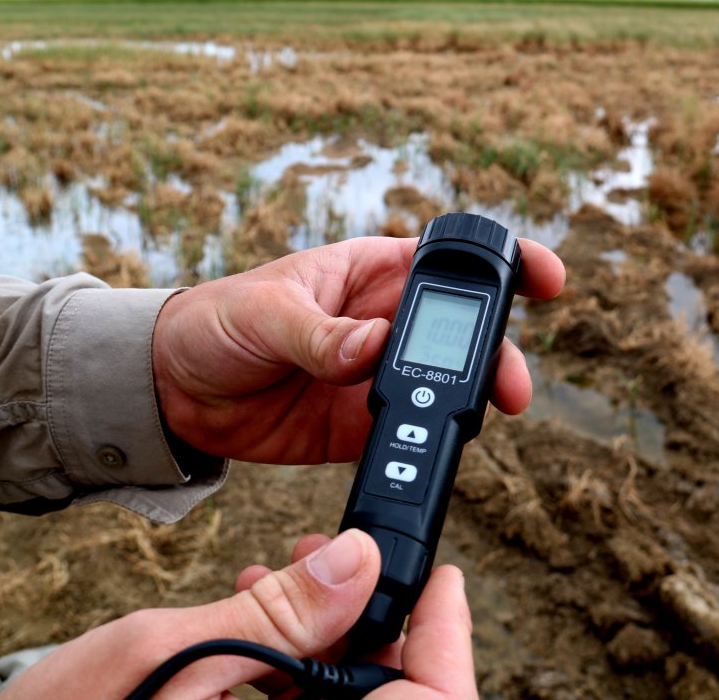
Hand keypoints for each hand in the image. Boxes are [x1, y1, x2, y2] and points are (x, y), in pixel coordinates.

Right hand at [0, 529, 477, 699]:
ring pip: (337, 698)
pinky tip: (249, 610)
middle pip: (384, 694)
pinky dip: (281, 661)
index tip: (440, 577)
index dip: (446, 641)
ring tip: (275, 573)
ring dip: (318, 634)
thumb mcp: (161, 657)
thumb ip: (269, 617)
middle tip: (333, 557)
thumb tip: (354, 560)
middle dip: (365, 619)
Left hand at [152, 235, 564, 462]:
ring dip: (471, 404)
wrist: (171, 389)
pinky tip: (436, 456)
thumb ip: (318, 333)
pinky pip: (409, 437)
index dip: (506, 262)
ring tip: (475, 421)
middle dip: (499, 354)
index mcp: (368, 272)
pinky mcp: (361, 428)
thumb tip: (371, 347)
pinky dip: (428, 447)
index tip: (546, 277)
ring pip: (448, 388)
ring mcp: (377, 378)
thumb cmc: (216, 321)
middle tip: (510, 386)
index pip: (448, 262)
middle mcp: (385, 324)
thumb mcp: (264, 312)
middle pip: (465, 333)